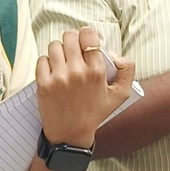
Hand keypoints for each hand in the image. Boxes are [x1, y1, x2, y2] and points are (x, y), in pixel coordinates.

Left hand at [36, 27, 137, 146]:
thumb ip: (127, 70)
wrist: (70, 136)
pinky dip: (46, 62)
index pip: (88, 35)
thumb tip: (115, 53)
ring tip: (63, 62)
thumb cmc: (95, 113)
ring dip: (59, 51)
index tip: (86, 41)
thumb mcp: (120, 95)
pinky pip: (42, 59)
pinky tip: (53, 71)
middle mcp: (77, 72)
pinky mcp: (43, 84)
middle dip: (72, 40)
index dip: (86, 34)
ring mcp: (58, 78)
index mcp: (96, 72)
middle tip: (74, 51)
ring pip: (54, 46)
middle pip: (69, 36)